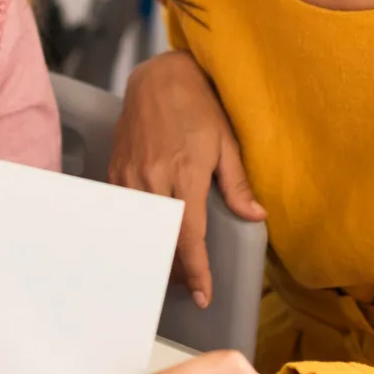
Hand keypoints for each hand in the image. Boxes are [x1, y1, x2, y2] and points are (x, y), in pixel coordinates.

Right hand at [109, 51, 265, 307]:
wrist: (158, 77)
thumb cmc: (199, 105)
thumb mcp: (226, 141)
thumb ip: (238, 183)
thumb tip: (257, 217)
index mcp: (185, 173)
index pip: (189, 235)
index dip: (196, 270)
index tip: (203, 295)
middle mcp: (153, 178)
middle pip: (161, 239)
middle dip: (174, 269)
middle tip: (189, 285)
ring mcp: (130, 174)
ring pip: (139, 228)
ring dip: (155, 250)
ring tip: (171, 264)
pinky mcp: (116, 168)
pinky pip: (125, 209)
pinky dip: (138, 227)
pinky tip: (149, 234)